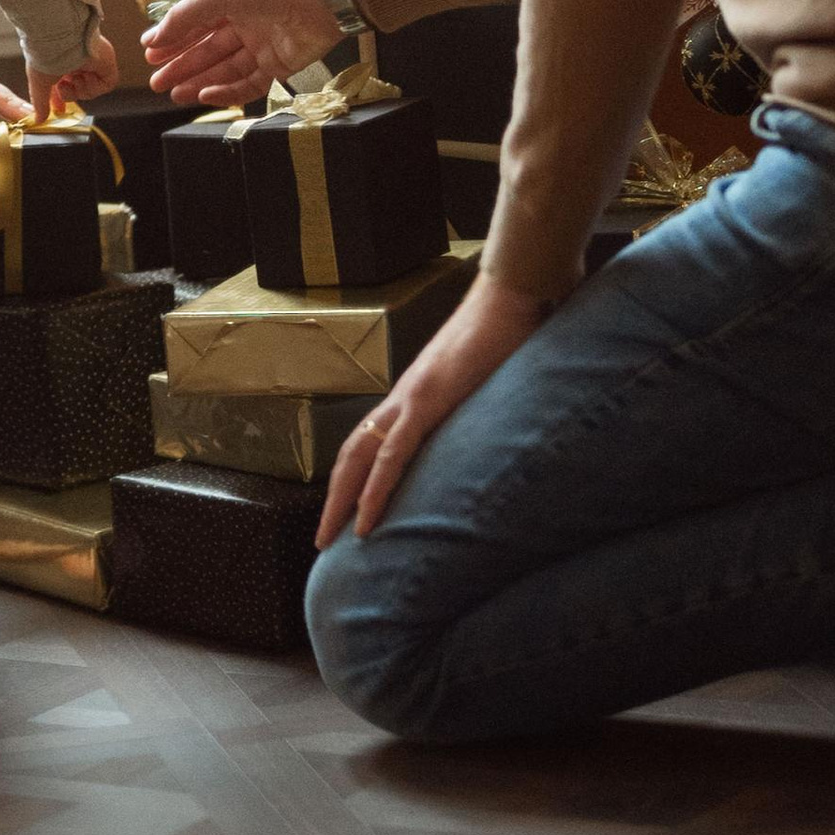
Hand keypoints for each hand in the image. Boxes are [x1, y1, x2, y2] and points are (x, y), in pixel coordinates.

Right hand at [32, 31, 118, 118]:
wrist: (59, 42)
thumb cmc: (46, 56)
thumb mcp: (39, 83)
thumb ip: (40, 103)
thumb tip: (38, 120)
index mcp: (62, 61)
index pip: (65, 84)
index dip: (62, 98)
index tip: (58, 110)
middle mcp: (78, 60)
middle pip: (79, 88)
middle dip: (70, 94)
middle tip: (63, 90)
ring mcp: (93, 61)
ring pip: (91, 88)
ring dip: (80, 89)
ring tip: (72, 78)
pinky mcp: (107, 63)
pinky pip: (106, 84)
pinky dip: (94, 86)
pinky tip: (84, 76)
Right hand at [143, 0, 340, 105]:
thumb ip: (188, 15)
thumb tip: (156, 36)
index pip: (195, 23)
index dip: (172, 38)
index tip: (149, 53)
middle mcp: (246, 22)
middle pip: (207, 50)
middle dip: (180, 65)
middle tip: (155, 82)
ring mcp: (263, 45)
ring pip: (224, 69)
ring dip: (198, 82)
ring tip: (173, 94)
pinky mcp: (281, 66)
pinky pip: (249, 83)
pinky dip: (226, 91)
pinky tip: (205, 96)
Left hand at [316, 277, 550, 546]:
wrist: (512, 294)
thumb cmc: (509, 332)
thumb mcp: (490, 381)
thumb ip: (480, 404)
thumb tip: (491, 429)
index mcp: (416, 394)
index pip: (371, 442)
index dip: (355, 477)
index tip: (346, 513)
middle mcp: (404, 397)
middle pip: (353, 454)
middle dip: (335, 498)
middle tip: (322, 540)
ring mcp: (412, 397)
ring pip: (360, 457)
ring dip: (342, 500)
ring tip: (330, 538)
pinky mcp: (428, 399)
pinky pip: (393, 454)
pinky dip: (375, 490)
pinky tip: (365, 520)